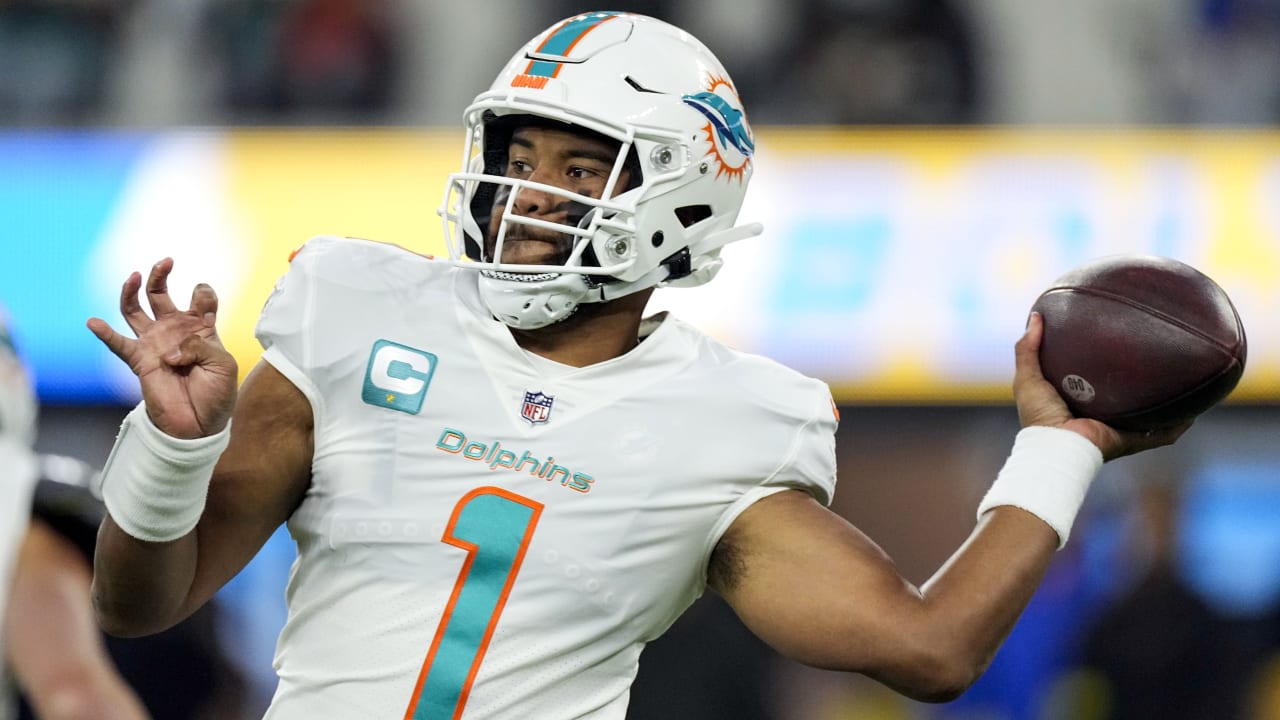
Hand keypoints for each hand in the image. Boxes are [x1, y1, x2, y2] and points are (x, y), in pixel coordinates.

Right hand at [87, 258, 237, 438]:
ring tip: (133, 276)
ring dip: (132, 291)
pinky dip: (104, 333)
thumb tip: (171, 348)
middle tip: (166, 261)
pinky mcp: (139, 360)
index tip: (204, 300)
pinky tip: (93, 322)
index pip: (201, 299)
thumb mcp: (223, 365)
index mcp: (201, 329)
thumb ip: (201, 346)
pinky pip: (117, 343)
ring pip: (135, 310)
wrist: (200, 425)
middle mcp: (175, 331)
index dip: (203, 294)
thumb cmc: (217, 394)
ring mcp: (155, 343)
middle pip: (161, 295)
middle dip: (161, 276)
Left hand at [1013, 312, 1188, 460]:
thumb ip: (1028, 347)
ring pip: (1150, 415)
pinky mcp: (1132, 440)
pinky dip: (1178, 426)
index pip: (1098, 382)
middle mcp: (1103, 417)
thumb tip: (1037, 315)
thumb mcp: (1028, 377)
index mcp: (1080, 404)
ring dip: (1167, 402)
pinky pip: (1162, 435)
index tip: (1117, 346)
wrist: (1054, 447)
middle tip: (1156, 358)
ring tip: (1183, 380)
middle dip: (1142, 382)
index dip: (1107, 366)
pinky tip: (1193, 412)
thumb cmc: (1039, 416)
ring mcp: (1119, 430)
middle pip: (1128, 397)